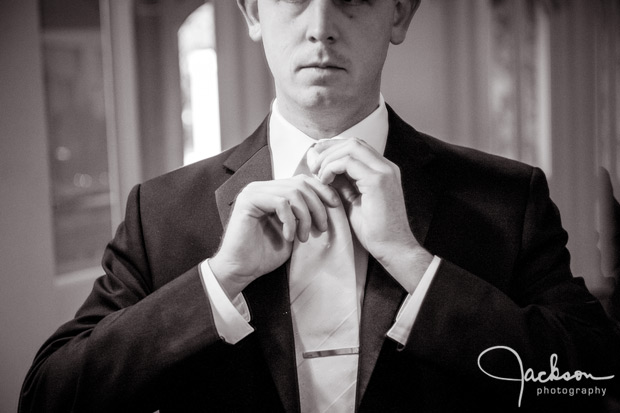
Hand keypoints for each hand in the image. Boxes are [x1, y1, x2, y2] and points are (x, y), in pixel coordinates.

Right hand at [209, 175, 340, 297]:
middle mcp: (261, 187)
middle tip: (321, 228)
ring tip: (304, 237)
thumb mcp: (293, 231)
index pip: (303, 180)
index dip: (322, 190)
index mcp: (272, 191)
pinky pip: (280, 203)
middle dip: (317, 206)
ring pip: (293, 192)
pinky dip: (290, 221)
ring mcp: (253, 192)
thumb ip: (304, 215)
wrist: (240, 270)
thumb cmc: (264, 254)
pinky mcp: (248, 201)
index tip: (335, 206)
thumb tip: (329, 202)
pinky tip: (289, 237)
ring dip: (305, 217)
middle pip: (301, 184)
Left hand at [308, 138, 431, 290]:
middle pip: (353, 142)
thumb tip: (325, 172)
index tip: (316, 159)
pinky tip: (324, 181)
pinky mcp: (378, 180)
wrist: (393, 248)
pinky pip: (348, 162)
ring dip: (329, 158)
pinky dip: (332, 167)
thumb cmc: (374, 231)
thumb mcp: (354, 202)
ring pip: (351, 147)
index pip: (357, 147)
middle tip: (312, 163)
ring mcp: (384, 171)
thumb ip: (343, 184)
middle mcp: (387, 166)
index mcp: (383, 170)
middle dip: (329, 149)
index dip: (334, 148)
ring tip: (317, 174)